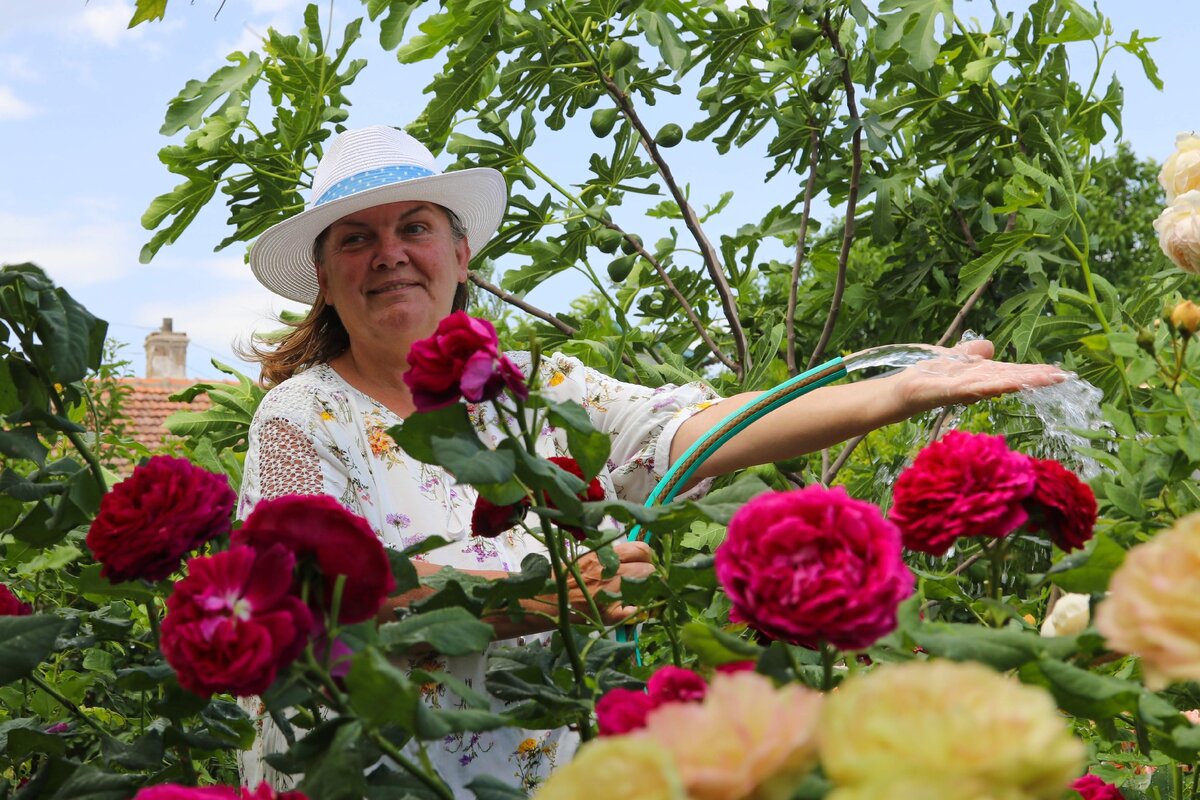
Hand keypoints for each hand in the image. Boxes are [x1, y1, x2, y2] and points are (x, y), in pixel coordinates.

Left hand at [564, 540, 654, 624]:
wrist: (556, 595)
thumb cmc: (581, 610)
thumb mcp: (607, 618)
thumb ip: (629, 613)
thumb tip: (648, 608)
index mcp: (616, 583)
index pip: (648, 572)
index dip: (657, 579)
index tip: (657, 586)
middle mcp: (612, 564)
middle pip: (644, 554)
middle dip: (651, 565)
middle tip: (650, 576)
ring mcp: (604, 553)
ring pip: (634, 545)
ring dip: (642, 555)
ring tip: (641, 566)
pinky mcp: (597, 548)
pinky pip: (620, 545)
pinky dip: (628, 552)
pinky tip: (625, 562)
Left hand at [887, 339, 1068, 417]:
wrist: (898, 393)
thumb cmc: (925, 379)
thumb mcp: (952, 360)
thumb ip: (971, 354)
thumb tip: (991, 346)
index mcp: (979, 376)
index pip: (1011, 372)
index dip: (1034, 372)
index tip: (1060, 372)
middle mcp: (975, 384)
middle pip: (1009, 378)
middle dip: (1035, 378)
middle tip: (1063, 377)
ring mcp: (962, 389)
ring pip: (996, 384)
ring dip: (1021, 382)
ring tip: (1045, 379)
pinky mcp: (945, 392)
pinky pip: (970, 388)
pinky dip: (988, 386)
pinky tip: (1004, 384)